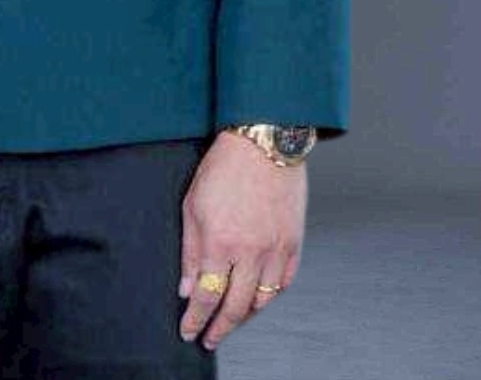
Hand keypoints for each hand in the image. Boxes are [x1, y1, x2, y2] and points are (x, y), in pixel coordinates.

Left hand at [178, 129, 306, 351]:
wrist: (264, 142)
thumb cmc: (223, 168)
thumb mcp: (192, 205)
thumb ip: (190, 251)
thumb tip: (187, 288)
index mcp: (220, 243)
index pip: (207, 296)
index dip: (196, 320)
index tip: (188, 331)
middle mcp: (250, 253)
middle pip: (235, 307)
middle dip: (219, 329)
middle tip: (210, 339)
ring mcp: (275, 250)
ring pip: (262, 301)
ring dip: (244, 316)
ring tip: (231, 320)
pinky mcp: (294, 243)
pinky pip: (283, 283)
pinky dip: (270, 296)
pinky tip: (259, 298)